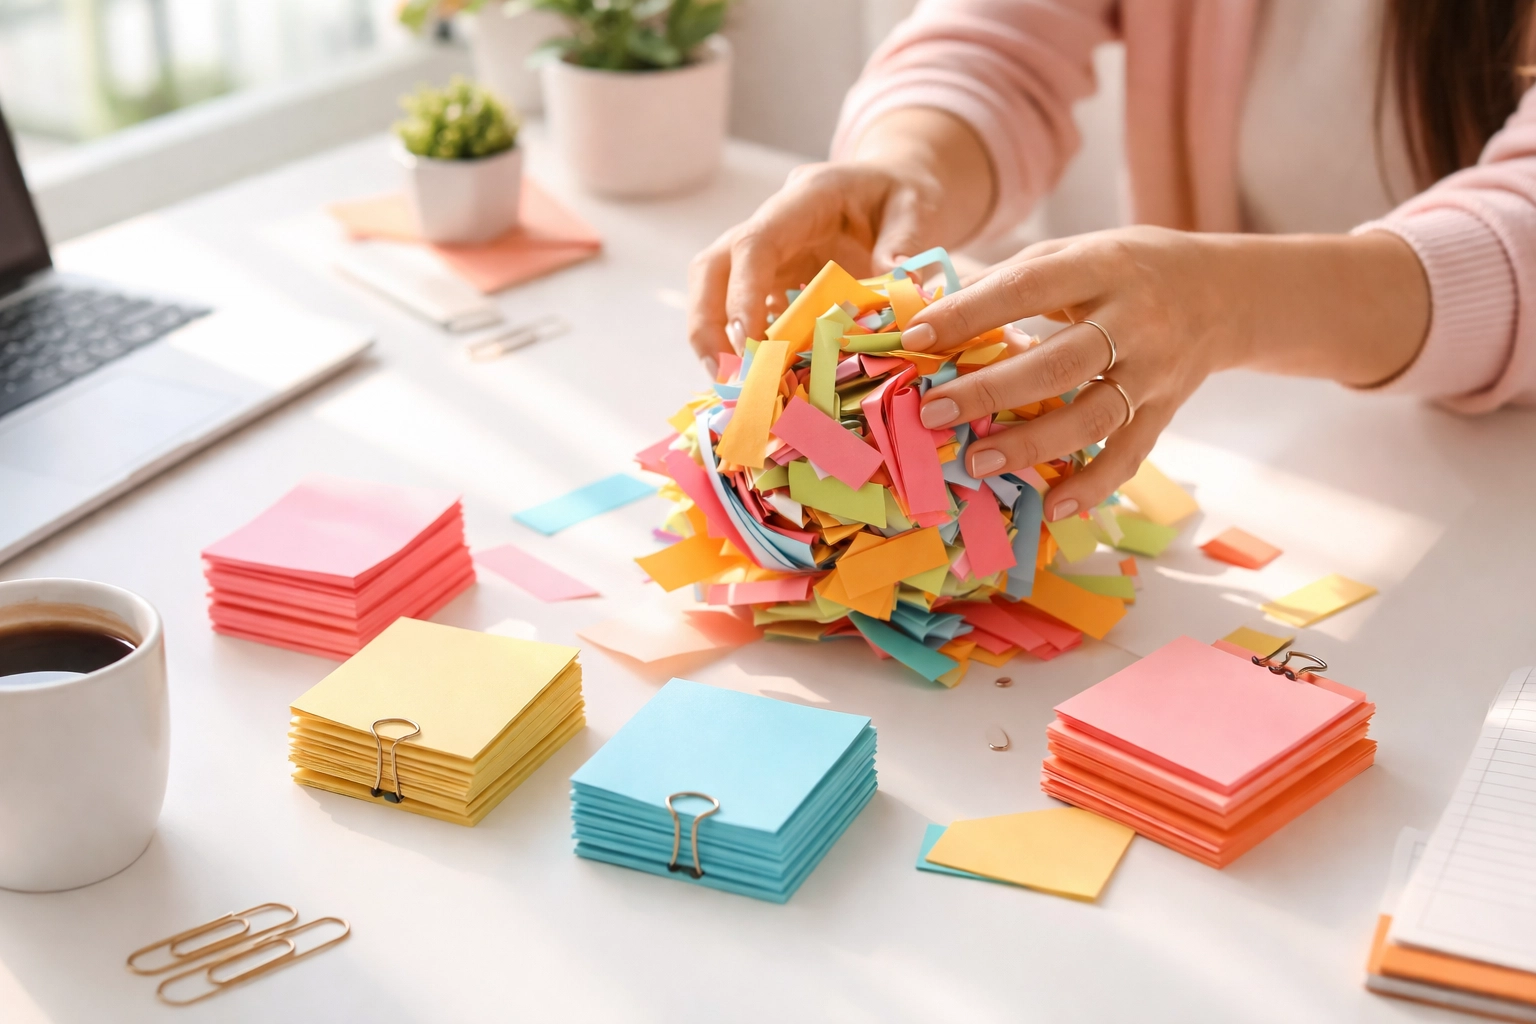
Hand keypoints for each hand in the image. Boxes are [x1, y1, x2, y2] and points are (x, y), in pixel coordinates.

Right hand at [687, 161, 942, 375]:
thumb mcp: (917, 207)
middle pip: (711, 269)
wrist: (895, 186)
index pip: (754, 244)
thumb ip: (905, 243)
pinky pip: (746, 314)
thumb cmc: (903, 193)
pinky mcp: (773, 280)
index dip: (743, 294)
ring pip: (715, 292)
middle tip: (726, 376)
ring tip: (739, 388)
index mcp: (804, 199)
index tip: (747, 342)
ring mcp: (768, 256)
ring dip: (717, 341)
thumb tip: (898, 287)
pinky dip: (748, 348)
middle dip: (707, 324)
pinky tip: (764, 381)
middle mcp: (772, 226)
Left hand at [909, 226, 1427, 519]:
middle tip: (935, 411)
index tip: (917, 335)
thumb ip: (1008, 278)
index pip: (1027, 288)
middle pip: (1061, 362)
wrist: (1223, 292)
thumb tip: (923, 299)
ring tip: (978, 462)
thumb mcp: (1075, 253)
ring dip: (1033, 444)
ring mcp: (1154, 370)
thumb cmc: (1124, 270)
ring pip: (1093, 415)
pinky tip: (1052, 508)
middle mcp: (1135, 320)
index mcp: (1102, 266)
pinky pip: (1129, 455)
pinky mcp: (1166, 410)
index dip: (970, 312)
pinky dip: (1092, 485)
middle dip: (993, 390)